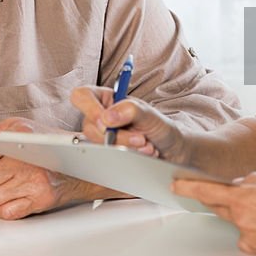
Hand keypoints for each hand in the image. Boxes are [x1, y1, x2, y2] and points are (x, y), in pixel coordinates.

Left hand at [0, 118, 95, 219]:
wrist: (77, 162)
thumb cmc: (44, 143)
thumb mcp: (14, 128)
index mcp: (18, 136)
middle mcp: (27, 158)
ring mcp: (35, 179)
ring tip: (5, 185)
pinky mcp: (40, 198)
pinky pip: (6, 212)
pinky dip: (2, 209)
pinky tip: (9, 197)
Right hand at [70, 86, 188, 163]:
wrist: (173, 149)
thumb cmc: (160, 126)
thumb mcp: (149, 113)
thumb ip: (130, 110)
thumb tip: (107, 118)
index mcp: (106, 99)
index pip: (82, 96)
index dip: (88, 108)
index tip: (106, 122)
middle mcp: (100, 117)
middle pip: (89, 127)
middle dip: (117, 136)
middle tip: (140, 138)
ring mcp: (102, 137)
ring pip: (98, 145)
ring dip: (125, 148)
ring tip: (146, 146)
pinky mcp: (106, 154)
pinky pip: (106, 159)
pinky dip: (126, 158)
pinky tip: (142, 154)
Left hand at [173, 172, 255, 255]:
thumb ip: (252, 180)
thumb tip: (241, 184)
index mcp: (242, 198)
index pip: (206, 191)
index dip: (188, 187)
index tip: (176, 184)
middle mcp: (241, 219)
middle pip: (218, 206)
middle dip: (217, 198)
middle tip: (227, 193)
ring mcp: (248, 237)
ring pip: (237, 220)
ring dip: (245, 213)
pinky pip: (248, 235)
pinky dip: (254, 228)